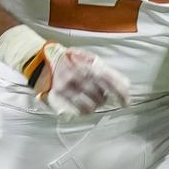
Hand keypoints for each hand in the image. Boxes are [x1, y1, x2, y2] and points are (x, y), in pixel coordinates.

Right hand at [0, 25, 130, 117]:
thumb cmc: (68, 58)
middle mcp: (82, 76)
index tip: (127, 102)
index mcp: (91, 65)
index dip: (122, 93)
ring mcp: (70, 86)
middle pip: (102, 97)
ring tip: (92, 101)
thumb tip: (122, 82)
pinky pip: (77, 109)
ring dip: (95, 105)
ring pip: (91, 105)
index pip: (112, 81)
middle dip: (105, 99)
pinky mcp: (60, 94)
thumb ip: (103, 69)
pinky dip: (84, 110)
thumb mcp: (87, 57)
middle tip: (102, 97)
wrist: (41, 58)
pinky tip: (83, 106)